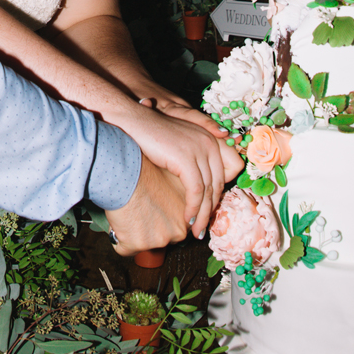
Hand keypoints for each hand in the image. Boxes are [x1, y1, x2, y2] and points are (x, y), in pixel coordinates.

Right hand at [105, 154, 189, 253]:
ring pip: (142, 245)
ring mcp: (158, 240)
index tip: (151, 213)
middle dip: (148, 230)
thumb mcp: (174, 185)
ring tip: (130, 213)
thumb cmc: (146, 173)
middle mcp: (177, 232)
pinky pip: (124, 249)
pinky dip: (119, 238)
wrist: (127, 174)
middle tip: (139, 212)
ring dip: (133, 234)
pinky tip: (120, 221)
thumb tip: (173, 205)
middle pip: (160, 240)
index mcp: (186, 219)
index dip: (159, 220)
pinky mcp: (138, 245)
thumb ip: (180, 201)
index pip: (173, 230)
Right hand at [106, 105, 239, 237]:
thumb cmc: (149, 137)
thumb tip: (199, 189)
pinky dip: (192, 208)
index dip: (215, 197)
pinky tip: (187, 219)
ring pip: (208, 191)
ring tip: (195, 230)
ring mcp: (199, 150)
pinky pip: (195, 191)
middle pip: (217, 184)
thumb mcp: (177, 147)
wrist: (131, 123)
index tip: (206, 213)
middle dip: (209, 210)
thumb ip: (192, 160)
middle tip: (202, 229)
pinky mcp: (187, 160)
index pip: (222, 174)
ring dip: (201, 214)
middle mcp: (209, 143)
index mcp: (210, 138)